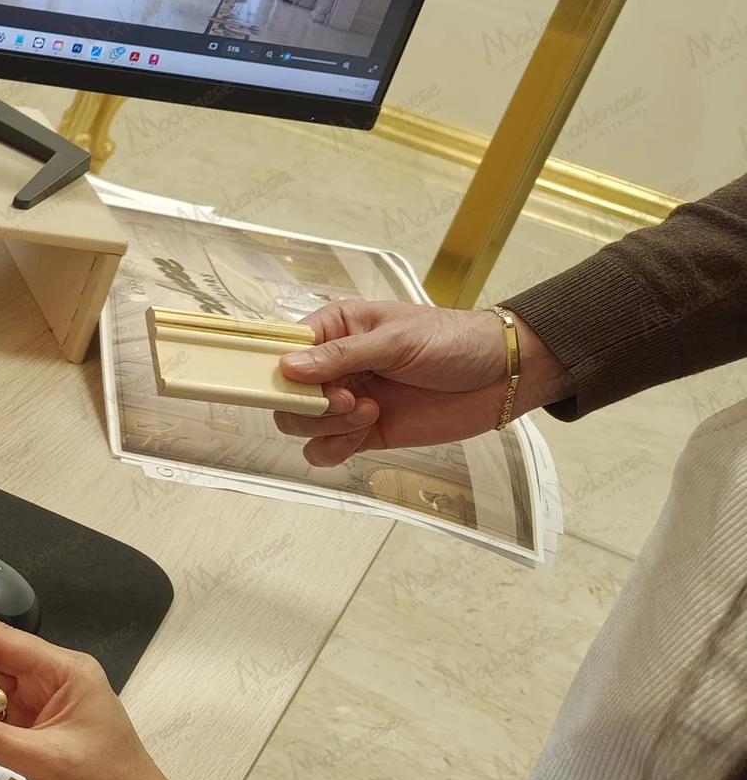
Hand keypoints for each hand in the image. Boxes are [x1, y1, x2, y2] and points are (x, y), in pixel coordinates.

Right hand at [268, 300, 567, 465]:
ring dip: (326, 425)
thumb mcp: (396, 339)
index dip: (277, 369)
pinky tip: (364, 431)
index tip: (291, 383)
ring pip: (300, 424)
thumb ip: (342, 355)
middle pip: (284, 394)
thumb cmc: (452, 341)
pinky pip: (324, 450)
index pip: (282, 348)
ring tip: (367, 412)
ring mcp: (346, 400)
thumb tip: (289, 367)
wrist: (500, 376)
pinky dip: (335, 448)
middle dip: (309, 403)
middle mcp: (333, 366)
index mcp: (334, 329)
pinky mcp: (363, 432)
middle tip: (346, 398)